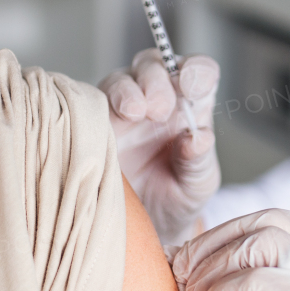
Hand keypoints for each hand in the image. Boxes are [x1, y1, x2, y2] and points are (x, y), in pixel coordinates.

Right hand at [99, 49, 219, 245]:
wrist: (144, 225)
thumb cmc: (177, 197)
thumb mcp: (198, 184)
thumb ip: (199, 160)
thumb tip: (197, 138)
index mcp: (191, 106)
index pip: (198, 70)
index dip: (197, 71)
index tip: (193, 87)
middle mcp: (157, 99)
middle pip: (154, 65)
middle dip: (157, 80)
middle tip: (160, 109)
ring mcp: (123, 109)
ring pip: (121, 79)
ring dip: (129, 90)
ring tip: (135, 112)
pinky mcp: (95, 123)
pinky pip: (90, 103)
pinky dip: (98, 106)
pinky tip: (107, 123)